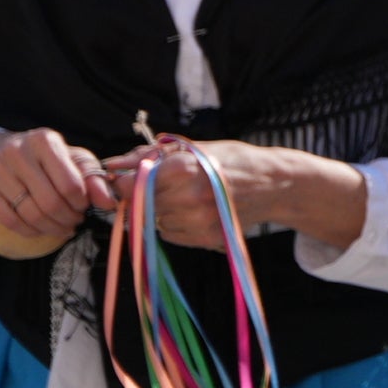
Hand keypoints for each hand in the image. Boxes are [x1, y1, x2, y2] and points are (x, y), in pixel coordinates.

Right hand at [0, 128, 114, 244]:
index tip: (84, 207)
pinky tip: (41, 229)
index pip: (70, 183)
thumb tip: (109, 202)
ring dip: (52, 227)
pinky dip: (31, 231)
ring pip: (31, 214)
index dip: (81, 203)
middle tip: (75, 221)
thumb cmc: (40, 157)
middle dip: (68, 218)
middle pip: (50, 201)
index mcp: (44, 141)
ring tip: (62, 227)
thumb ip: (93, 178)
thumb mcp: (70, 158)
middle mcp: (17, 153)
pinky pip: (11, 221)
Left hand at [107, 139, 363, 251]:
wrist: (274, 185)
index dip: (124, 183)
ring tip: (186, 197)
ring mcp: (196, 221)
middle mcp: (187, 197)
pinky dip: (173, 223)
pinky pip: (169, 234)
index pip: (130, 185)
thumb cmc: (233, 160)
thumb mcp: (194, 148)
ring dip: (159, 211)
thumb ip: (150, 155)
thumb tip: (112, 164)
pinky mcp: (204, 238)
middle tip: (163, 186)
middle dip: (142, 196)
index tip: (128, 180)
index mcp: (183, 168)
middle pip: (139, 204)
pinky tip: (194, 210)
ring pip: (152, 221)